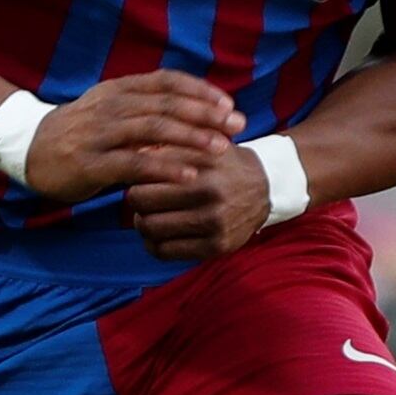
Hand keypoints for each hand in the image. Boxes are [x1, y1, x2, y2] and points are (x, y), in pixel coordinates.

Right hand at [19, 72, 236, 204]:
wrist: (28, 149)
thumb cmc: (80, 131)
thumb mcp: (110, 109)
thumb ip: (145, 106)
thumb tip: (191, 108)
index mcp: (119, 90)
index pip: (166, 81)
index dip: (199, 90)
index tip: (228, 104)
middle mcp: (112, 106)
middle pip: (166, 104)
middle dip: (205, 114)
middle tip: (238, 125)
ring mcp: (100, 135)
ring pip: (153, 130)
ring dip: (192, 138)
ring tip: (222, 148)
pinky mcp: (92, 164)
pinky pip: (134, 164)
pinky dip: (165, 169)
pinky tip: (190, 175)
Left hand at [122, 144, 271, 263]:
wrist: (266, 187)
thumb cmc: (223, 162)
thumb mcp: (201, 142)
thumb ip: (166, 143)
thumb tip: (129, 149)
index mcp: (203, 163)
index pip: (144, 174)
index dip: (134, 175)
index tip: (138, 176)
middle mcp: (210, 193)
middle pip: (142, 203)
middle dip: (136, 200)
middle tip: (140, 198)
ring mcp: (214, 223)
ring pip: (151, 229)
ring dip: (142, 223)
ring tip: (149, 216)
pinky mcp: (217, 246)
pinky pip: (166, 252)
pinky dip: (154, 244)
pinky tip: (159, 235)